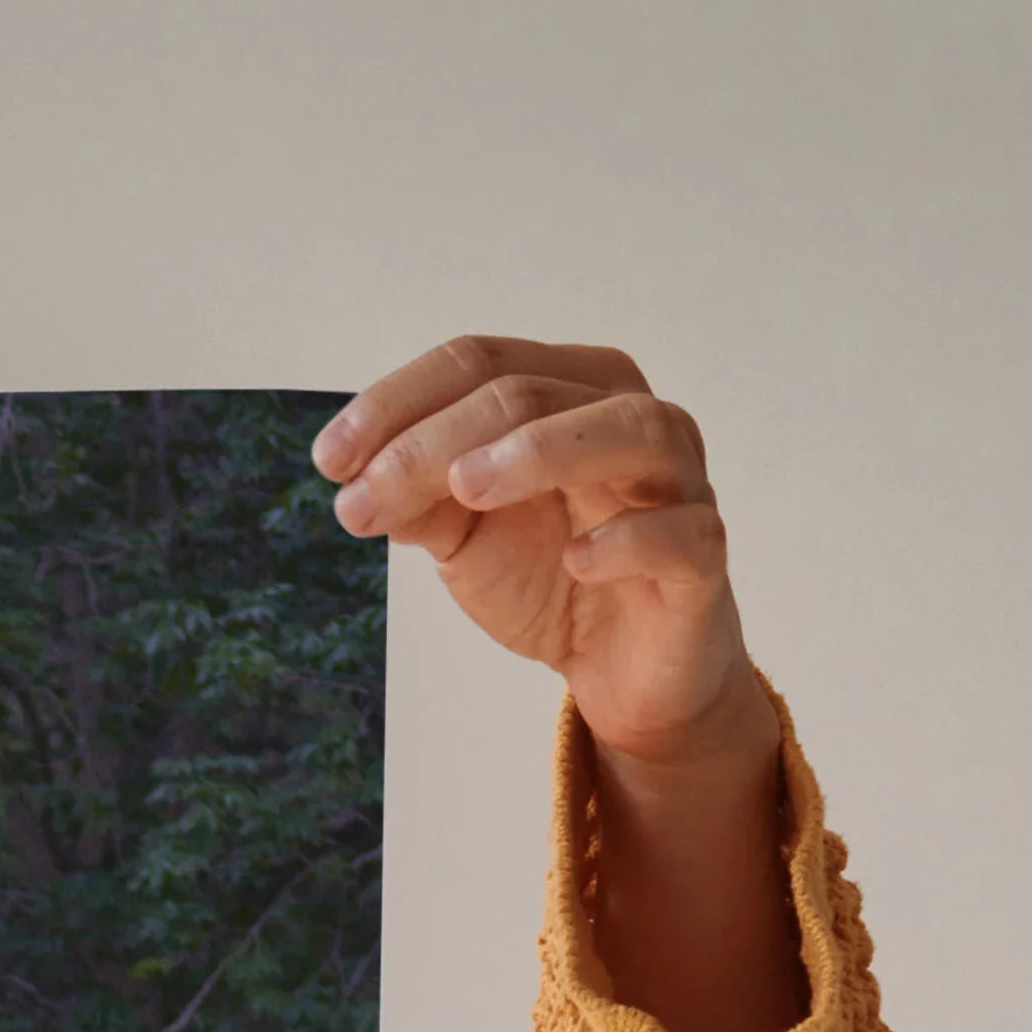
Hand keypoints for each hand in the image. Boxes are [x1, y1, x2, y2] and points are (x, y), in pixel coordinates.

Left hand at [318, 336, 803, 1031]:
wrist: (620, 669)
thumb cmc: (549, 576)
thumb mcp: (465, 535)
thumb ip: (418, 498)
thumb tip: (356, 479)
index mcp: (569, 391)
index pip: (480, 363)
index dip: (398, 403)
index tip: (328, 461)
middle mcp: (630, 417)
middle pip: (531, 392)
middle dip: (435, 441)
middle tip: (365, 497)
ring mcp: (678, 482)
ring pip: (627, 430)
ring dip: (541, 451)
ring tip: (465, 488)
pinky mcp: (702, 558)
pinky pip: (680, 532)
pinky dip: (629, 538)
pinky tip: (576, 559)